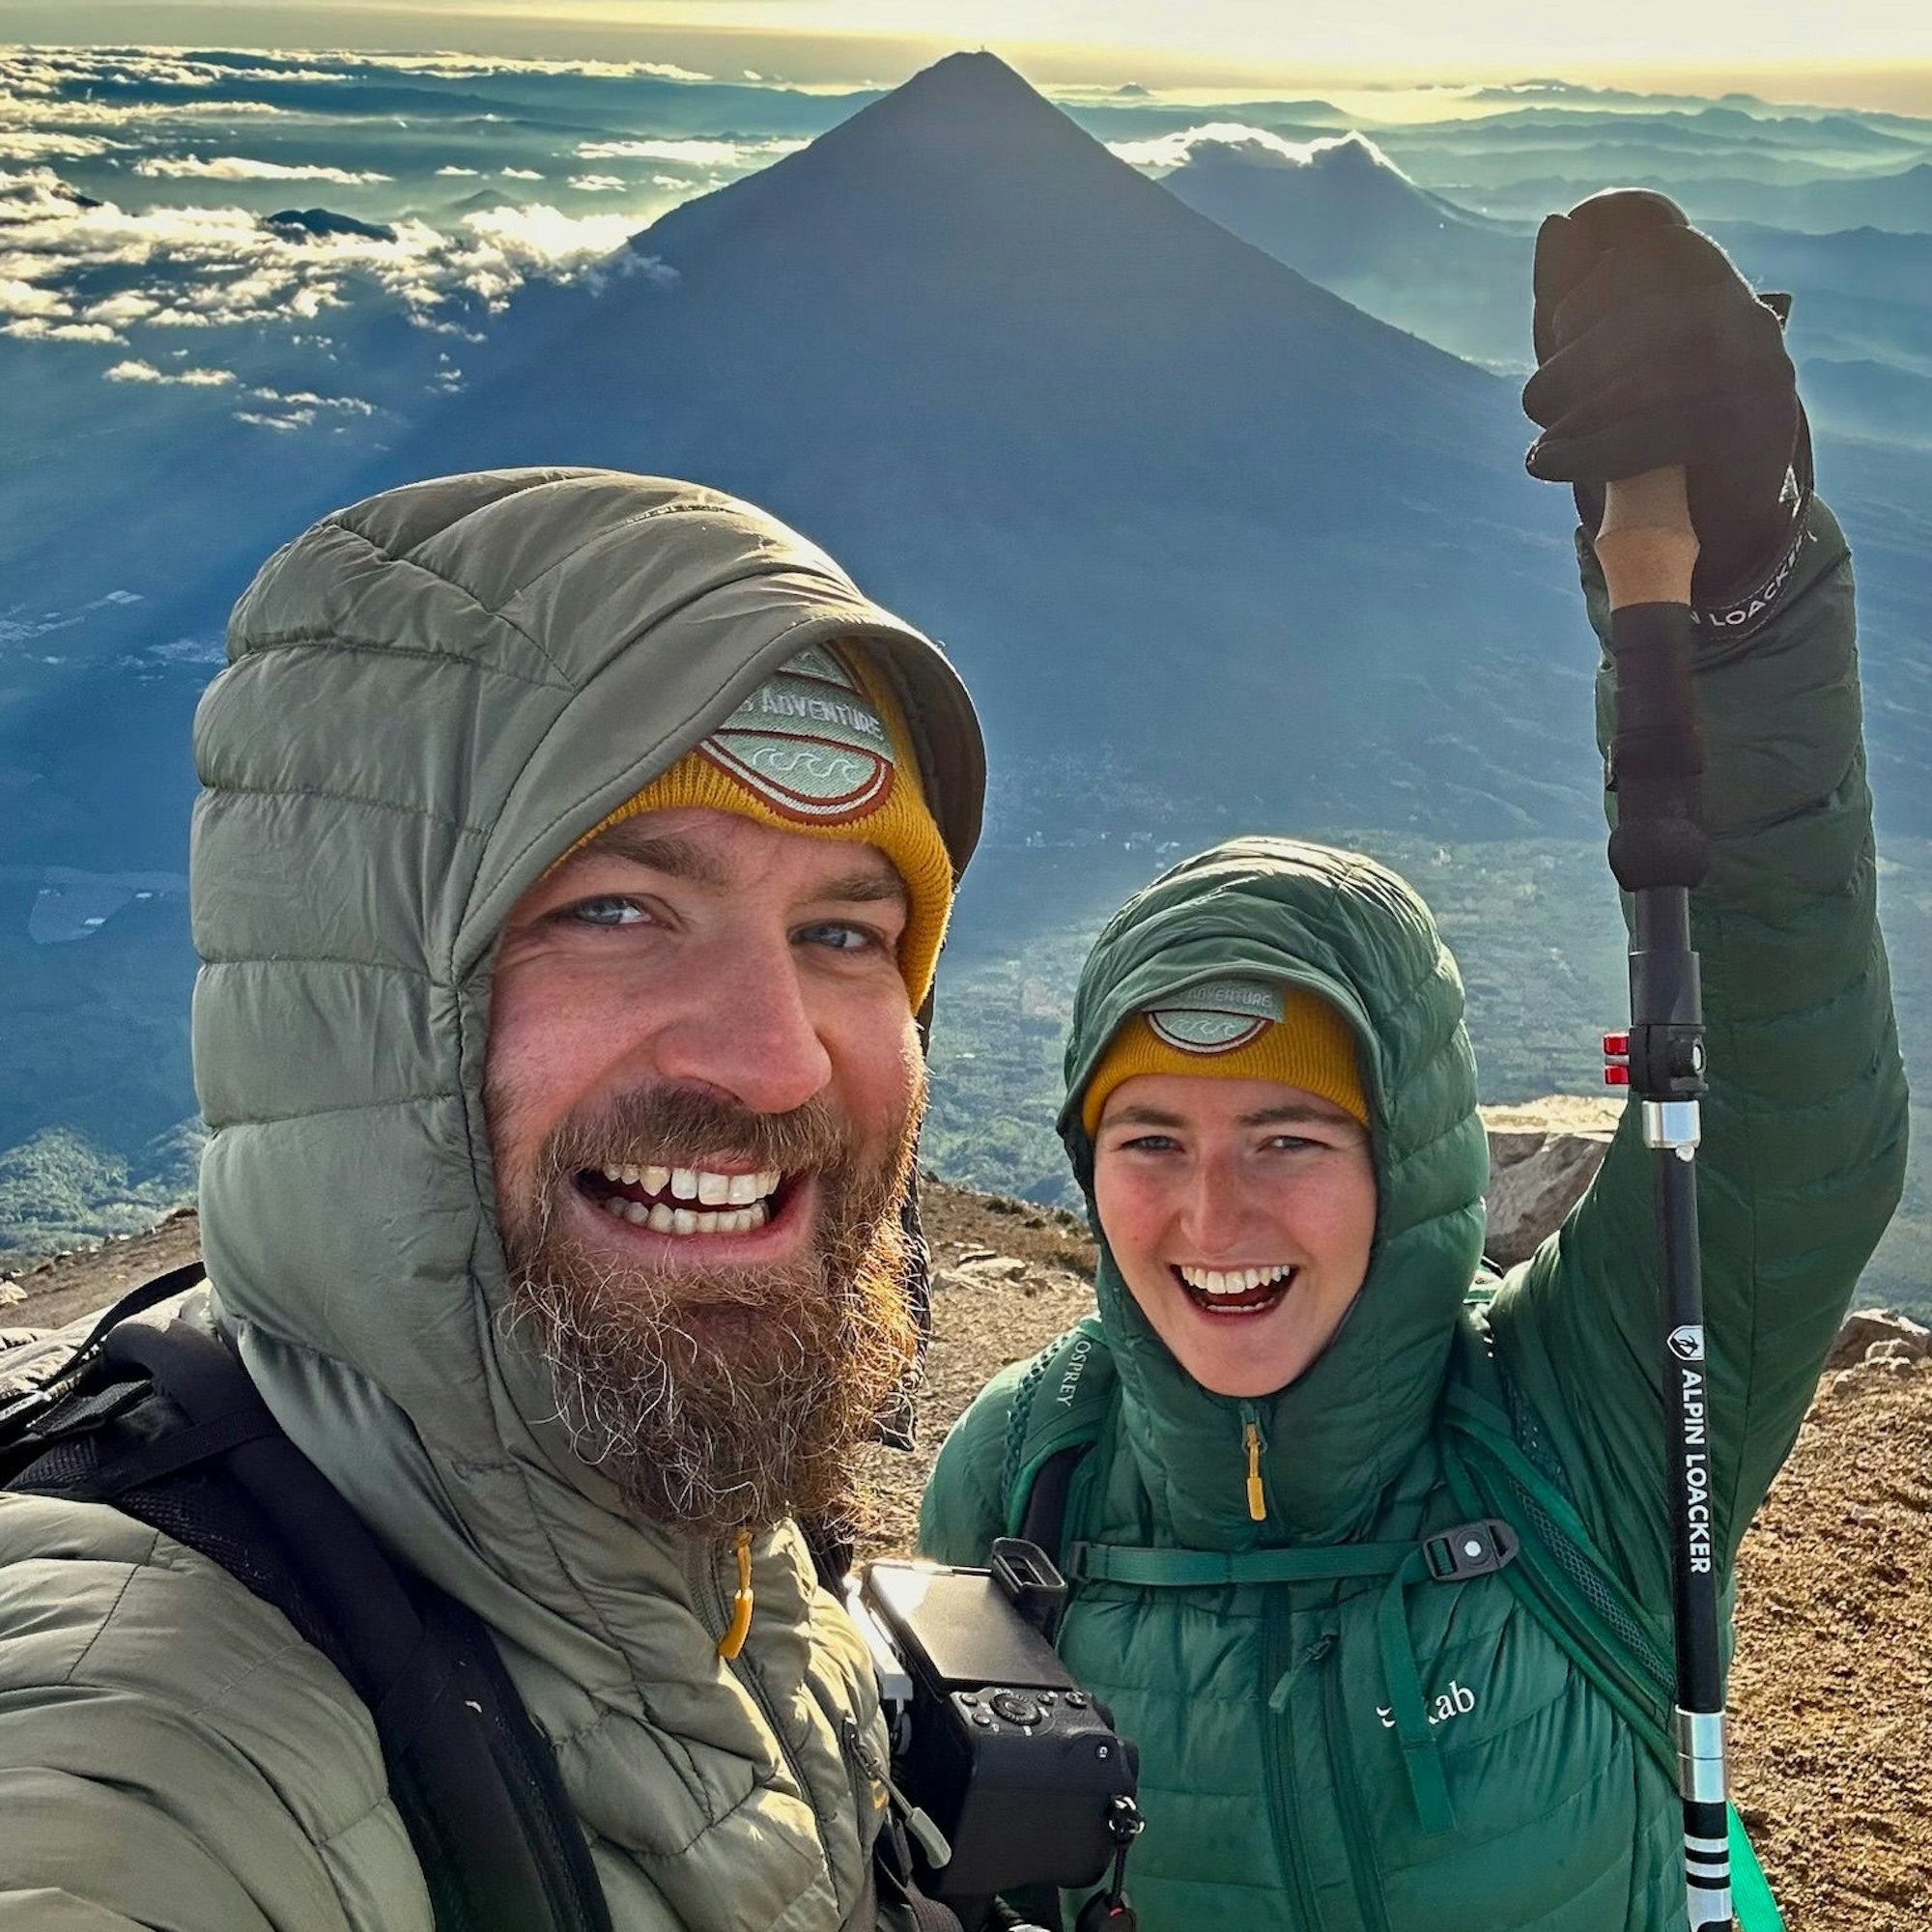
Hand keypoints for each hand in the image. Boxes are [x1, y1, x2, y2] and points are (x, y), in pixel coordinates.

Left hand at [1522, 189, 1803, 600]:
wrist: (1715, 511)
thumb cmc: (1645, 420)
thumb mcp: (1596, 357)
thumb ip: (1573, 293)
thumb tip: (1558, 224)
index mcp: (1703, 276)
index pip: (1644, 234)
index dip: (1586, 281)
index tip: (1558, 331)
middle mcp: (1740, 309)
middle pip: (1643, 308)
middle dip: (1574, 359)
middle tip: (1537, 402)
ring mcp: (1758, 366)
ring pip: (1651, 371)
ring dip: (1578, 414)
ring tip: (1543, 451)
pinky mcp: (1756, 428)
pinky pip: (1662, 429)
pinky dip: (1592, 450)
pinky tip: (1550, 462)